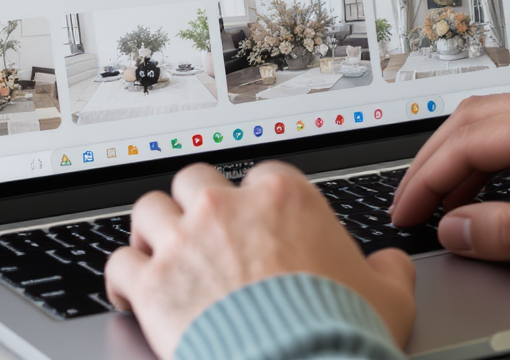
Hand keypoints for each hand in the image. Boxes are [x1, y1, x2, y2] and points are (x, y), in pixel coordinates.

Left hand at [106, 162, 416, 359]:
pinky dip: (122, 279)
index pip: (259, 177)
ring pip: (149, 210)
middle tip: (201, 231)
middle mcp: (228, 209)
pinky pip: (119, 264)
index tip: (256, 223)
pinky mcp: (153, 283)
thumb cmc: (341, 332)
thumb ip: (387, 270)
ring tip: (158, 251)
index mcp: (284, 199)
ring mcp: (185, 242)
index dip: (255, 202)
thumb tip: (391, 266)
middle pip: (195, 182)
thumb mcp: (388, 297)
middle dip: (196, 205)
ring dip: (152, 231)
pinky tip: (130, 293)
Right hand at [390, 87, 509, 280]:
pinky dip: (495, 158)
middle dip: (435, 160)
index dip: (427, 177)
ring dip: (463, 157)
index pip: (471, 140)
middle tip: (410, 201)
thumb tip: (455, 228)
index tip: (406, 209)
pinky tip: (490, 186)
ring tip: (442, 199)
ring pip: (501, 120)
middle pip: (477, 118)